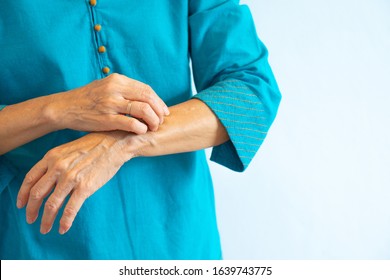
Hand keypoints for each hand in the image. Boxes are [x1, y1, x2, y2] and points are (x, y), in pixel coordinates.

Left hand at [16, 132, 131, 234]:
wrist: (115, 144)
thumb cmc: (94, 146)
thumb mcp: (69, 149)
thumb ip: (56, 163)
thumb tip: (48, 181)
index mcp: (52, 157)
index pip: (30, 179)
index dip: (23, 195)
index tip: (21, 205)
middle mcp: (58, 167)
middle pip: (37, 194)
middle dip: (32, 210)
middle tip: (31, 219)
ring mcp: (71, 178)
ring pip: (51, 205)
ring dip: (46, 220)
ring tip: (45, 228)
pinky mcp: (85, 187)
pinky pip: (70, 209)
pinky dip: (65, 221)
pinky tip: (63, 228)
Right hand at [50, 73, 169, 133]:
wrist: (65, 108)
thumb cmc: (88, 99)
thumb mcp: (106, 87)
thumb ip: (125, 90)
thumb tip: (146, 98)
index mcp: (117, 80)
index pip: (146, 89)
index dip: (158, 101)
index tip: (164, 110)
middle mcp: (115, 89)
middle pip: (148, 98)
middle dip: (159, 111)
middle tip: (162, 120)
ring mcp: (111, 104)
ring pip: (143, 110)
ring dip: (153, 120)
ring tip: (154, 127)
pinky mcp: (106, 119)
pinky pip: (131, 123)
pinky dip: (141, 127)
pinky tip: (142, 131)